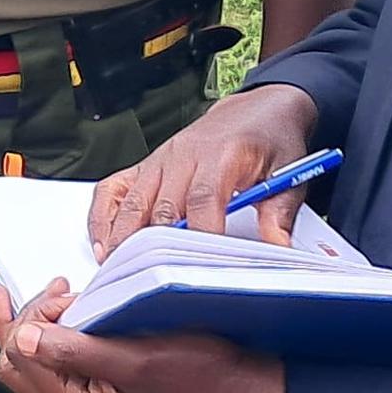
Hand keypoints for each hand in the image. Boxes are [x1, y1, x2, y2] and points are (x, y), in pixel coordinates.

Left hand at [0, 281, 285, 392]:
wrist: (248, 392)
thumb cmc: (202, 376)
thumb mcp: (138, 360)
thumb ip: (77, 351)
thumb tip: (23, 337)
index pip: (17, 358)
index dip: (29, 318)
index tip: (64, 291)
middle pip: (18, 363)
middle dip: (25, 319)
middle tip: (58, 287)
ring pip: (39, 360)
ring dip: (43, 321)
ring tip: (67, 292)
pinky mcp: (109, 386)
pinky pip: (66, 358)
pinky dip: (64, 329)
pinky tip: (80, 308)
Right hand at [88, 84, 321, 250]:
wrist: (257, 109)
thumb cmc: (271, 139)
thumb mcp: (289, 172)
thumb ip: (279, 212)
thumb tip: (275, 247)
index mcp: (222, 154)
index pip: (202, 199)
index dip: (198, 234)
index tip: (197, 267)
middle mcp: (184, 156)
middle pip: (161, 206)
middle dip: (152, 248)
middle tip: (149, 283)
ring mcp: (160, 160)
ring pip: (131, 202)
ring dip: (122, 238)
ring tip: (119, 271)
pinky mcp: (147, 165)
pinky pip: (113, 189)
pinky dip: (102, 216)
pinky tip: (103, 243)